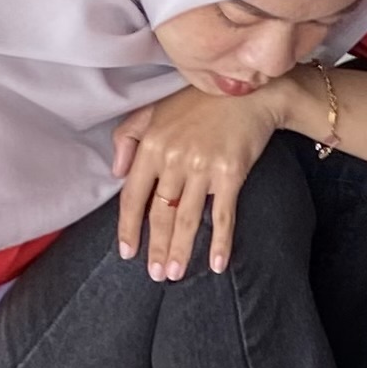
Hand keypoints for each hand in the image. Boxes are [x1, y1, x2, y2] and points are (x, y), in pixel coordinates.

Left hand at [113, 86, 284, 275]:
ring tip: (174, 274)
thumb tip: (117, 171)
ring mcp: (202, 167)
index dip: (128, 227)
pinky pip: (223, 214)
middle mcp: (174, 158)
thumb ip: (128, 136)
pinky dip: (221, 242)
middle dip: (155, 248)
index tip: (127, 252)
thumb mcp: (155, 109)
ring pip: (187, 218)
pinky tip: (217, 264)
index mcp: (152, 144)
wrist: (250, 92)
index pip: (133, 195)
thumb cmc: (201, 100)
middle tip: (154, 275)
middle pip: (160, 213)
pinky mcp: (230, 174)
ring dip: (180, 250)